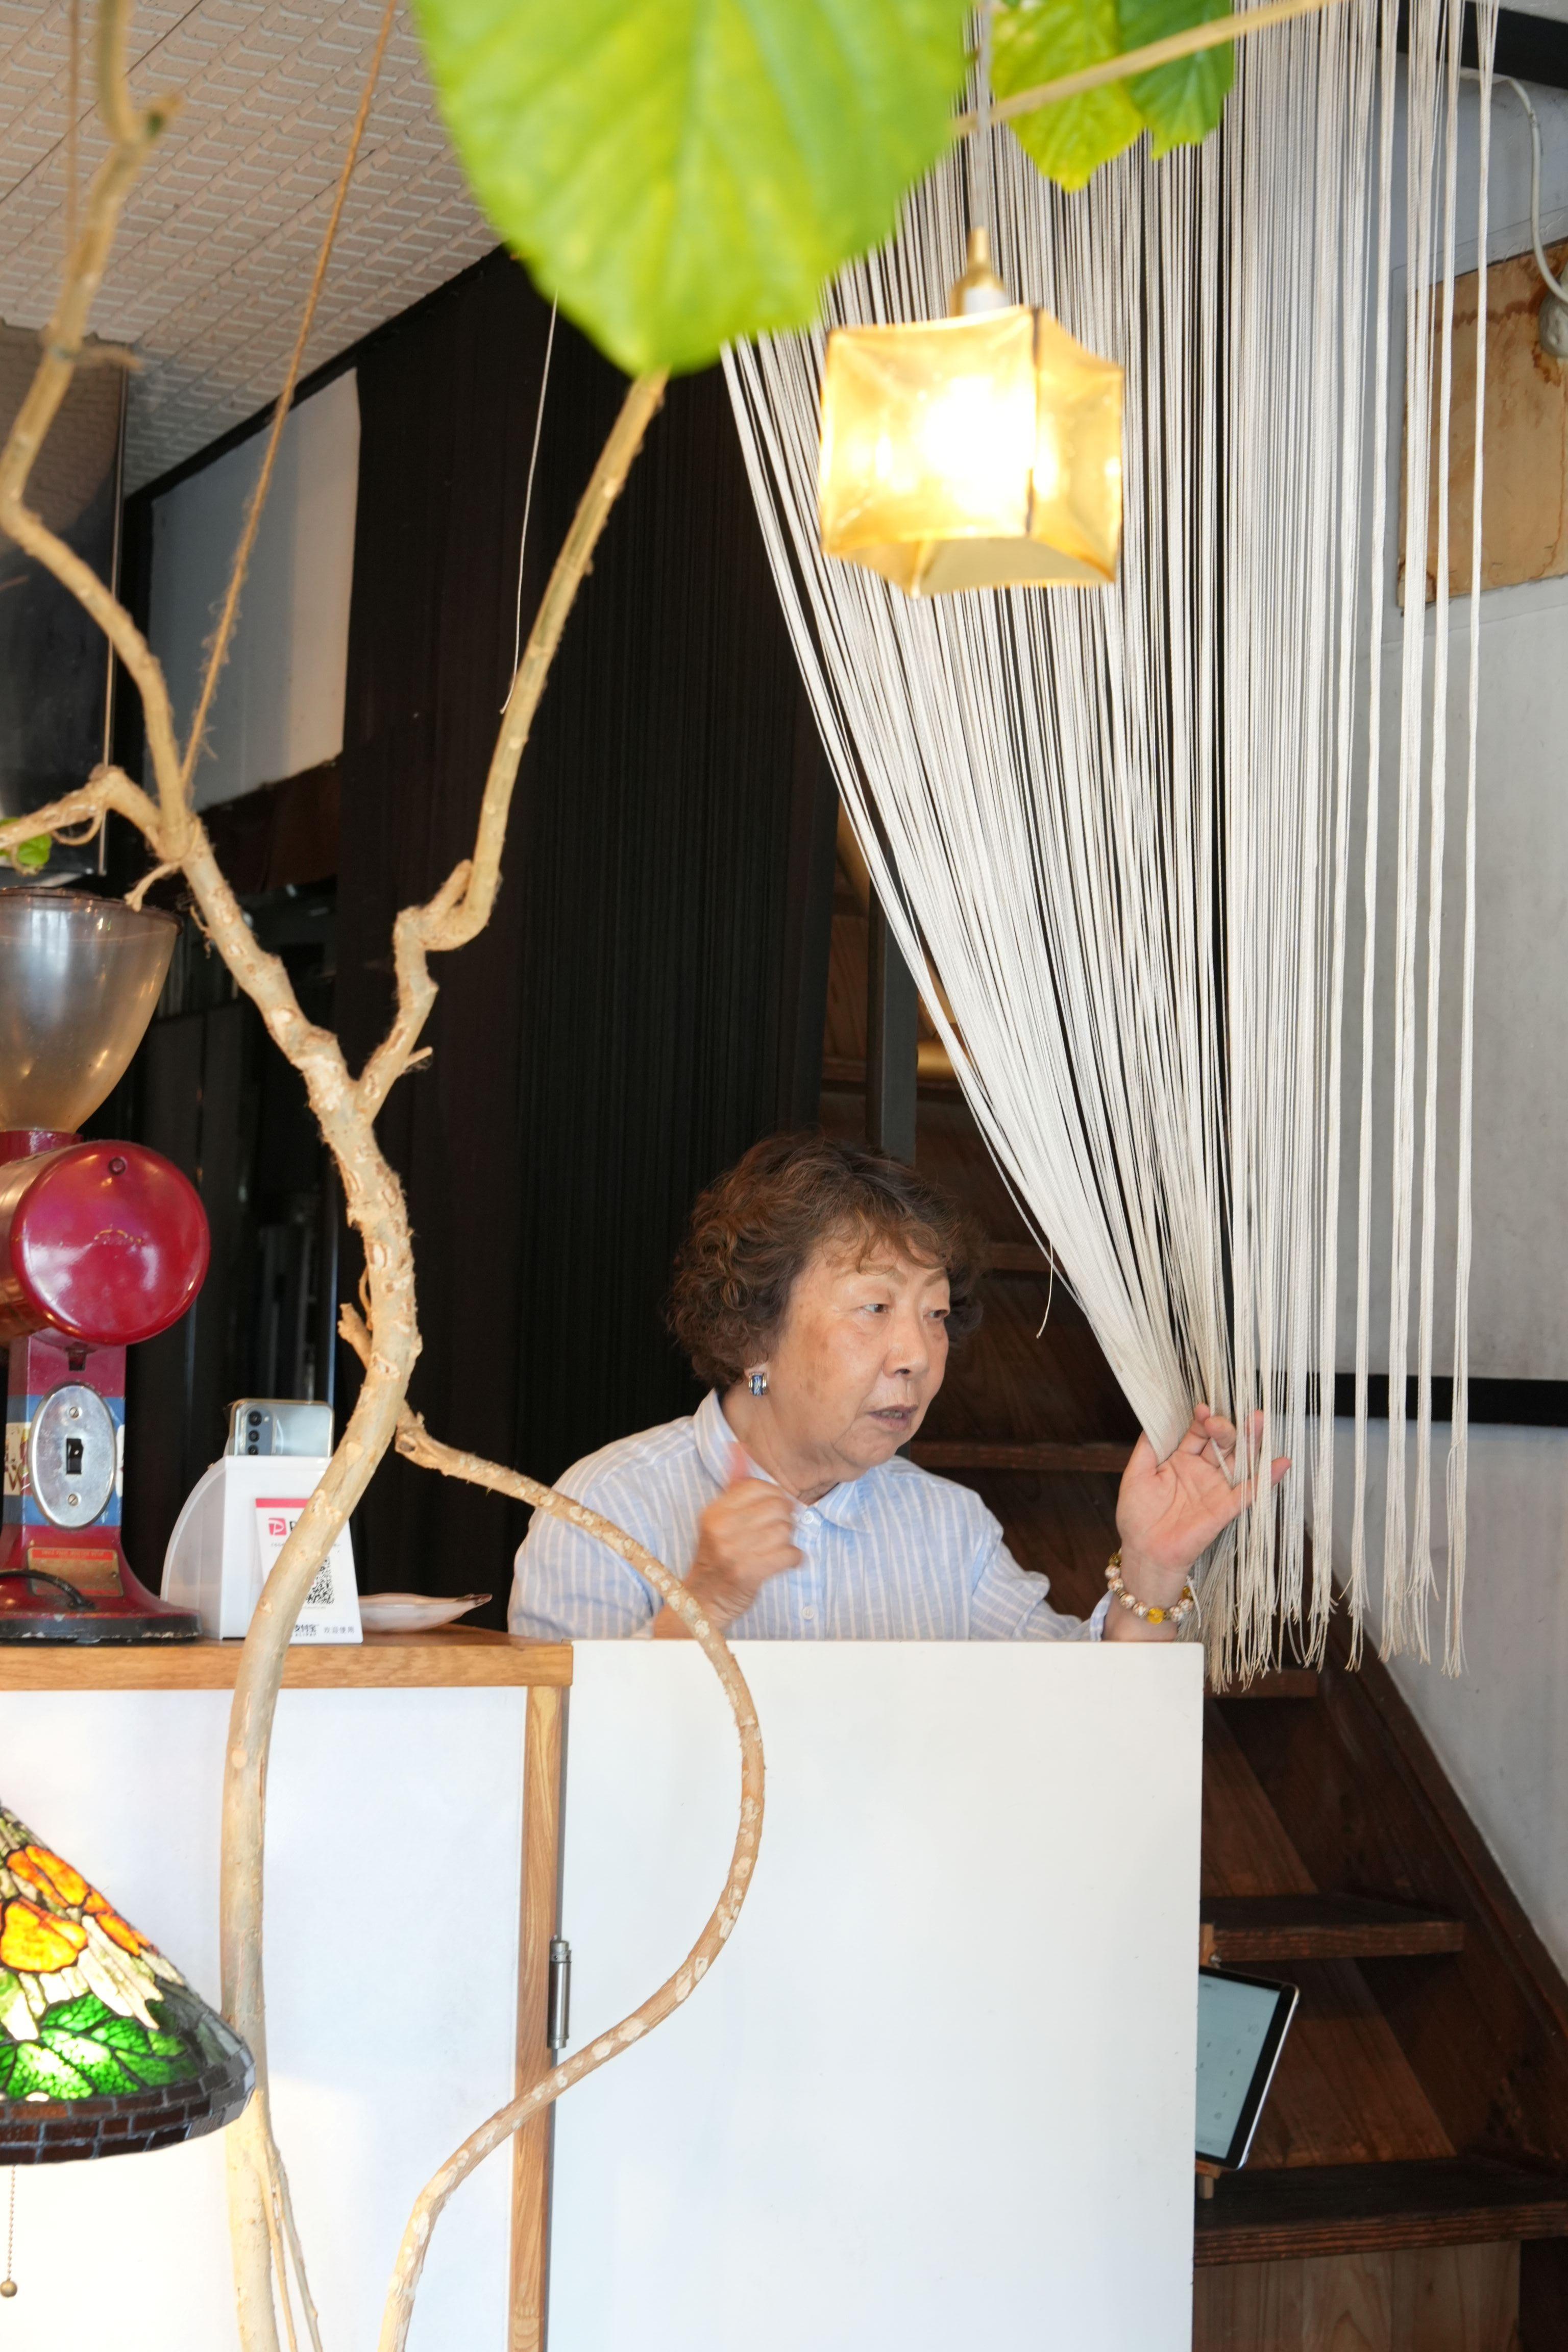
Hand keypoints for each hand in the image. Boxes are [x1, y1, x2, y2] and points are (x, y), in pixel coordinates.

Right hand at [656, 1445, 800, 1636]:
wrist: (703, 1602)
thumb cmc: (717, 1557)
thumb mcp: (718, 1519)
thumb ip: (732, 1486)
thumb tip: (739, 1447)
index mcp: (714, 1512)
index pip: (757, 1486)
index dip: (773, 1496)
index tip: (772, 1510)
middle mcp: (721, 1529)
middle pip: (777, 1506)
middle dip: (784, 1518)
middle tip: (777, 1531)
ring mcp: (734, 1552)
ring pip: (785, 1530)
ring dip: (788, 1540)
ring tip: (776, 1548)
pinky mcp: (749, 1574)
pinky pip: (789, 1555)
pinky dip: (792, 1559)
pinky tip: (783, 1562)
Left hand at [1112, 1405, 1289, 1623]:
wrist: (1144, 1551)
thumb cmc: (1137, 1516)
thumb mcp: (1135, 1474)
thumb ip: (1147, 1447)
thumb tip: (1156, 1418)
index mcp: (1181, 1460)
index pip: (1198, 1433)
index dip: (1202, 1420)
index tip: (1201, 1410)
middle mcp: (1202, 1471)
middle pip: (1221, 1443)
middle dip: (1225, 1427)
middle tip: (1219, 1422)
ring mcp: (1215, 1488)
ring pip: (1238, 1461)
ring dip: (1250, 1442)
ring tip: (1258, 1420)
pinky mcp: (1225, 1508)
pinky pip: (1248, 1492)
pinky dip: (1265, 1478)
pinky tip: (1280, 1463)